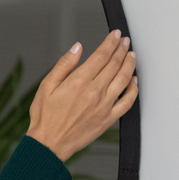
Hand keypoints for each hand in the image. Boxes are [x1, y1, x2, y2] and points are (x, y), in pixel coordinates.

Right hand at [26, 29, 138, 161]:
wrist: (49, 143)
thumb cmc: (45, 117)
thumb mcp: (46, 86)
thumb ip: (63, 65)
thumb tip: (77, 48)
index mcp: (79, 82)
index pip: (101, 56)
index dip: (110, 43)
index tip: (115, 35)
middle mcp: (94, 92)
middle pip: (114, 64)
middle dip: (121, 49)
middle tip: (125, 41)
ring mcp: (104, 105)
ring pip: (124, 79)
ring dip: (130, 64)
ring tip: (132, 55)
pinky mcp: (109, 118)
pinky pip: (127, 102)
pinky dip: (133, 89)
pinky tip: (133, 81)